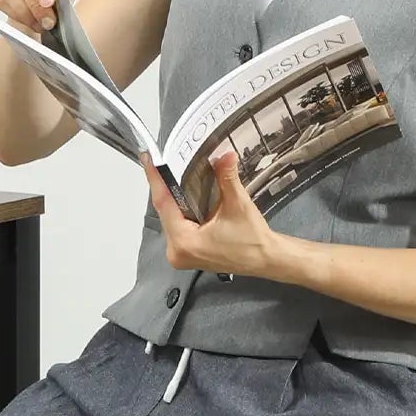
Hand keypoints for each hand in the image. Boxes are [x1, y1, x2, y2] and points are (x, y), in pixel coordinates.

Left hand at [138, 150, 280, 279]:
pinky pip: (177, 225)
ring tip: (169, 172)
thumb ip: (227, 178)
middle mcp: (177, 251)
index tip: (149, 159)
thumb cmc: (253, 240)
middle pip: (165, 211)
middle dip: (164, 186)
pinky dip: (180, 209)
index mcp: (185, 242)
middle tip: (160, 160)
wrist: (266, 259)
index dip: (156, 179)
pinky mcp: (187, 252)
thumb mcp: (238, 205)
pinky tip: (180, 192)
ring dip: (172, 197)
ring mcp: (180, 254)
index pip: (164, 203)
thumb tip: (223, 155)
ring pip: (170, 217)